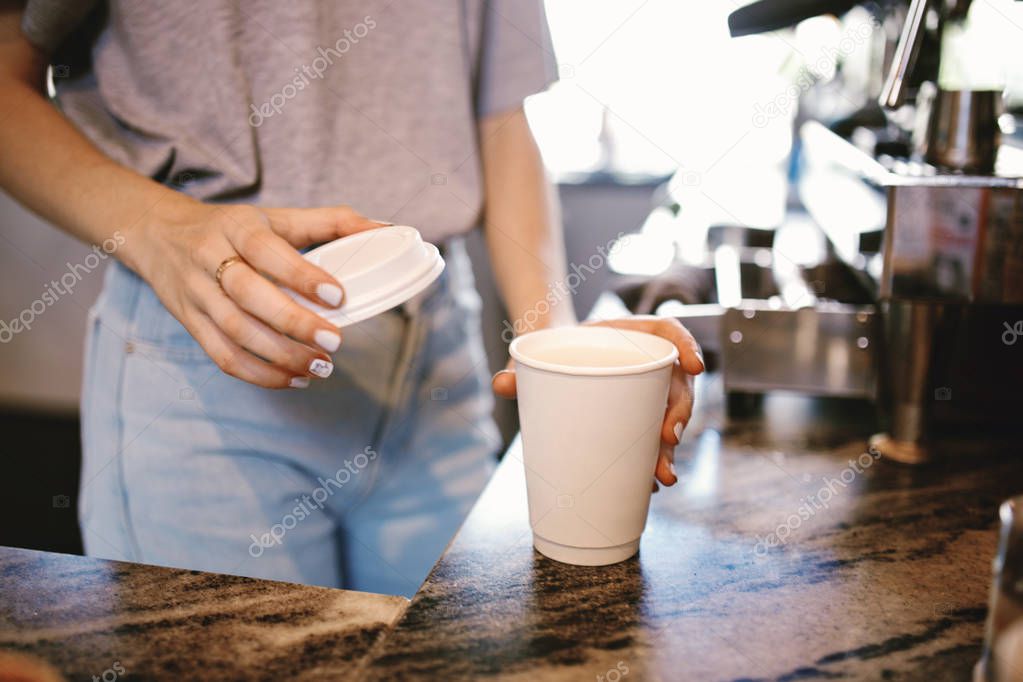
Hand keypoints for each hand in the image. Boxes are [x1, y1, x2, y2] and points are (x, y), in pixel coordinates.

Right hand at [129, 200, 384, 387]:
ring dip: (280, 356)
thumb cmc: (231, 227)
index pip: (266, 250)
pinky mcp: (190, 323)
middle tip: (334, 343)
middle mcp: (210, 259)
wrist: (158, 234)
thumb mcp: (276, 216)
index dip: (301, 275)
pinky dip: (258, 374)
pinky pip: (221, 355)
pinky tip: (293, 380)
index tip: (338, 295)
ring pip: (235, 331)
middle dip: (294, 323)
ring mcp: (197, 294)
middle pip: (249, 296)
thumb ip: (331, 222)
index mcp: (236, 226)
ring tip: (320, 367)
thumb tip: (384, 228)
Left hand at [492, 316, 703, 487]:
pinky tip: (649, 483)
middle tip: (668, 440)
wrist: (550, 361)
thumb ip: (520, 367)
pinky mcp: (639, 418)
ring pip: (672, 417)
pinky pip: (655, 439)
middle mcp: (648, 362)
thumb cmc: (551, 351)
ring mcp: (648, 392)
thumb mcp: (538, 353)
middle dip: (679, 414)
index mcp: (633, 335)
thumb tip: (501, 384)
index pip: (671, 332)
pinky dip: (654, 460)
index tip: (694, 366)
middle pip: (677, 384)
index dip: (688, 346)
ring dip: (671, 448)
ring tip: (661, 475)